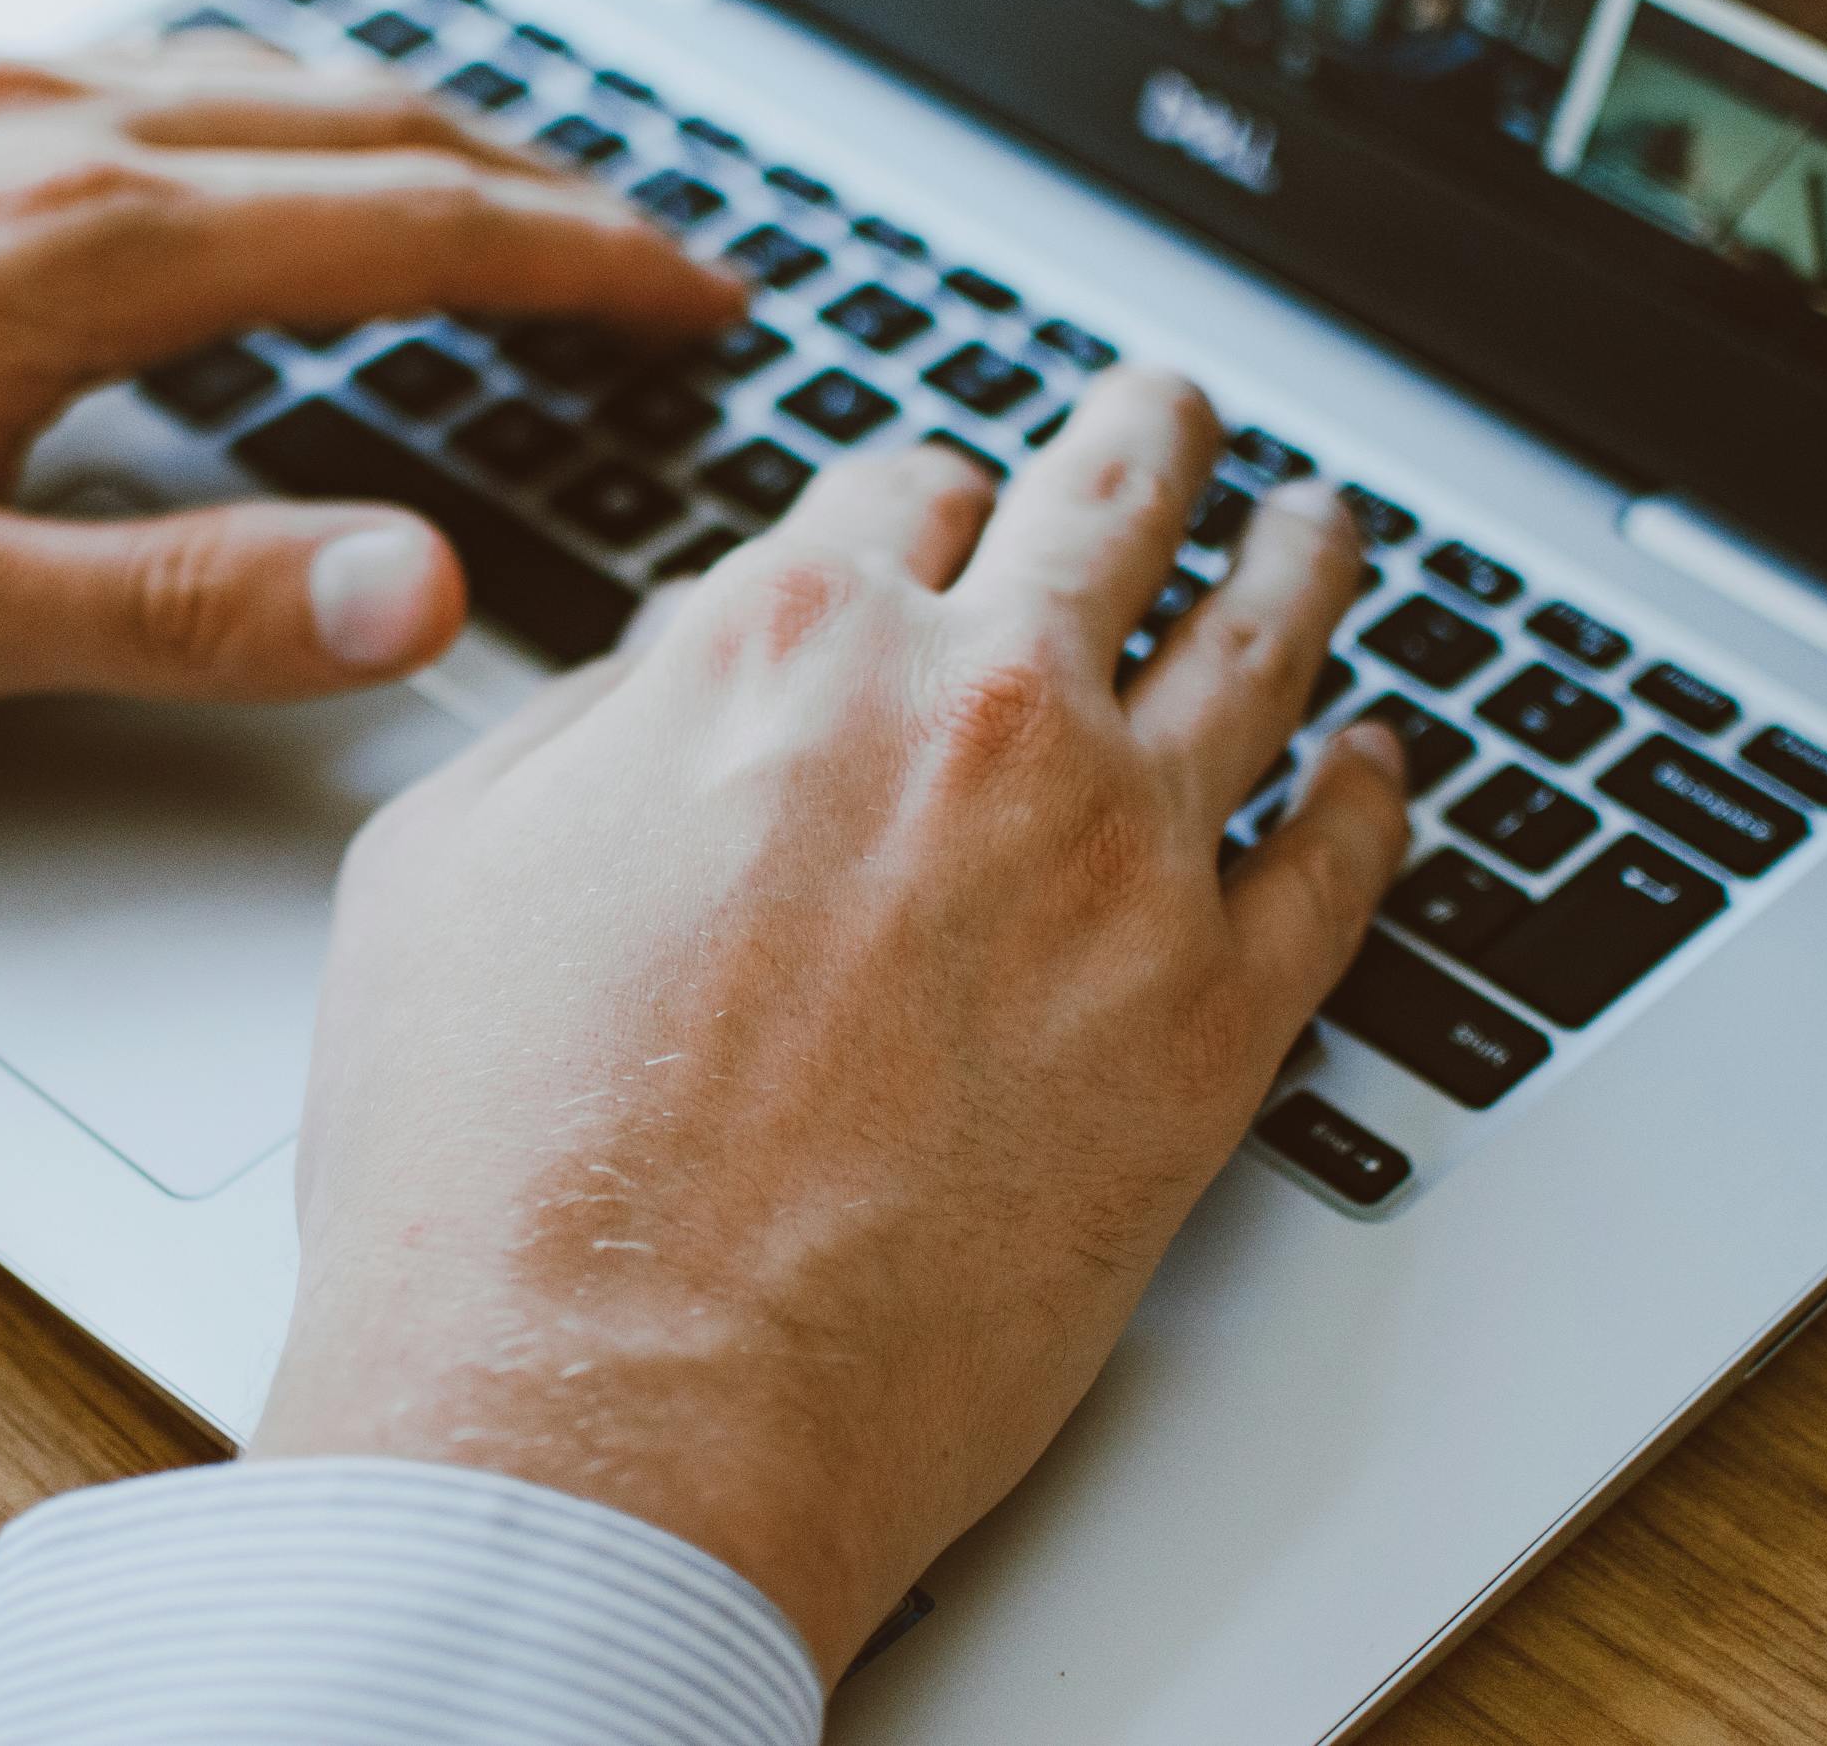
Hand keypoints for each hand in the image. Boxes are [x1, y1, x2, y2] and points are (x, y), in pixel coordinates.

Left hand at [0, 41, 739, 725]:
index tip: (706, 298)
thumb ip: (183, 604)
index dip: (588, 267)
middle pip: (363, 132)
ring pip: (255, 87)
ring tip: (503, 211)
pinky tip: (251, 170)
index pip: (415, 231)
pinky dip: (272, 120)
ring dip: (412, 144)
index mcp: (83, 251)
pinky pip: (142, 79)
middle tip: (658, 262)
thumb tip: (419, 589)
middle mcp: (38, 132)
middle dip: (540, 194)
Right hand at [250, 371, 1410, 1675]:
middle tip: (1168, 417)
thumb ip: (590, 725)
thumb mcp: (447, 866)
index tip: (943, 514)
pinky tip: (1379, 764)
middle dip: (1144, 439)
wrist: (598, 1410)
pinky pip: (1344, 864)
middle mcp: (971, 711)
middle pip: (1107, 503)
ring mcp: (1115, 858)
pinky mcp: (1212, 1026)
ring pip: (1263, 648)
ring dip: (1298, 565)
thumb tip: (675, 672)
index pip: (897, 491)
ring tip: (1318, 531)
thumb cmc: (489, 1167)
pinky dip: (1375, 794)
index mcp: (780, 645)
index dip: (920, 497)